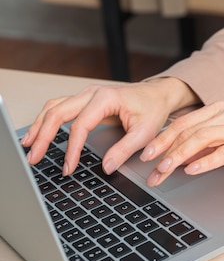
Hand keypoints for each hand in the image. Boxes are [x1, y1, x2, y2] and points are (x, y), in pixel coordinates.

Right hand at [21, 77, 197, 175]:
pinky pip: (58, 107)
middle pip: (58, 112)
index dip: (72, 148)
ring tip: (29, 147)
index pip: (81, 125)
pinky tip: (38, 134)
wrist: (157, 95)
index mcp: (106, 98)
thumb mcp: (145, 132)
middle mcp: (92, 93)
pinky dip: (46, 120)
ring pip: (54, 108)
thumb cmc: (153, 110)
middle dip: (43, 136)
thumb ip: (125, 150)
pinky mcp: (84, 100)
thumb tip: (107, 167)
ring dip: (39, 127)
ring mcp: (85, 94)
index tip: (68, 167)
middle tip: (34, 158)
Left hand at [139, 101, 223, 185]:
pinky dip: (206, 161)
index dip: (162, 138)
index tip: (146, 154)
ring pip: (202, 139)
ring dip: (180, 156)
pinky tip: (193, 170)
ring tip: (165, 170)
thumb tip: (180, 157)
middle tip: (150, 167)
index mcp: (219, 110)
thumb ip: (206, 142)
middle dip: (165, 150)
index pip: (183, 123)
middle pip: (188, 131)